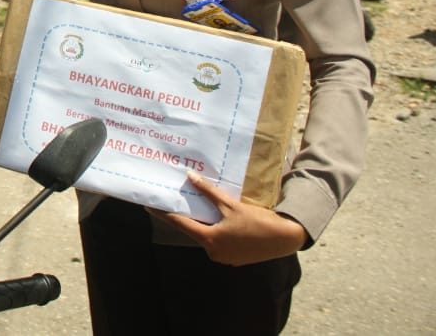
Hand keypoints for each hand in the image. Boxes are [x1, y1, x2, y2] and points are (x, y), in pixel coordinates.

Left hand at [153, 171, 307, 265]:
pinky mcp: (233, 258)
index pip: (180, 224)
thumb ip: (209, 192)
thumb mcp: (231, 205)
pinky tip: (214, 220)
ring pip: (205, 236)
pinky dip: (213, 231)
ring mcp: (224, 257)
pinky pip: (217, 242)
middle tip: (171, 203)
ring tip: (193, 209)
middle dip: (183, 217)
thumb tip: (190, 177)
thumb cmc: (258, 221)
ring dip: (200, 224)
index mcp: (210, 240)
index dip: (164, 214)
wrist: (285, 238)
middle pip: (192, 231)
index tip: (149, 207)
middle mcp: (213, 252)